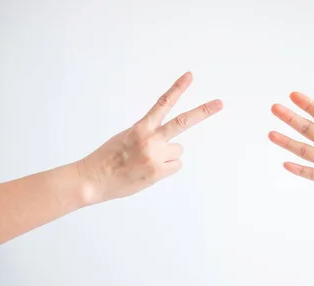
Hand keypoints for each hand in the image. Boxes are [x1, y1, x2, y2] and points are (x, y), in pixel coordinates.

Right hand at [77, 72, 222, 205]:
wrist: (93, 179)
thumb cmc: (108, 159)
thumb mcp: (125, 137)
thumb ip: (147, 135)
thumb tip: (167, 144)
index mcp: (140, 127)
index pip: (162, 103)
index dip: (177, 88)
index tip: (190, 76)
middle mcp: (150, 139)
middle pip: (183, 122)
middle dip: (204, 111)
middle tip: (220, 103)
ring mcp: (155, 155)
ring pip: (177, 151)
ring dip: (167, 156)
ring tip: (146, 162)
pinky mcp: (159, 172)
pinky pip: (175, 165)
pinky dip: (166, 169)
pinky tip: (149, 171)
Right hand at [269, 86, 313, 207]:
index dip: (308, 105)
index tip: (293, 95)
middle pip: (308, 130)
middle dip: (291, 119)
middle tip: (275, 108)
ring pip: (305, 151)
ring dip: (288, 143)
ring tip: (271, 134)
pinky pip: (313, 174)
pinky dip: (299, 170)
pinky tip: (286, 164)